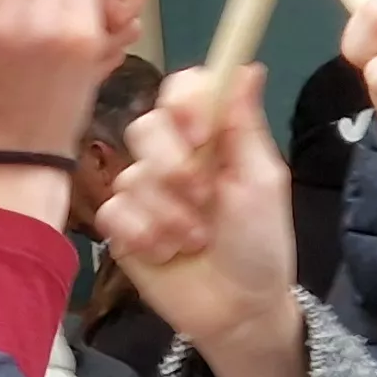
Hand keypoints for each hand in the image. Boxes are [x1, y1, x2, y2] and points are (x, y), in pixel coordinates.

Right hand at [94, 66, 307, 376]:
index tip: (199, 130)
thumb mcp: (263, 181)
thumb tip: (248, 66)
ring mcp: (142, 190)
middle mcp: (172, 155)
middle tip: (204, 200)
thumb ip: (245, 125)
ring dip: (169, 215)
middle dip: (175, 169)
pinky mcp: (119, 226)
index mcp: (210, 136)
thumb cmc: (260, 243)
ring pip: (131, 176)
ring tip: (196, 241)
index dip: (183, 102)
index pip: (181, 89)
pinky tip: (167, 253)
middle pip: (145, 127)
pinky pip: (114, 212)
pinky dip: (145, 235)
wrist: (238, 310)